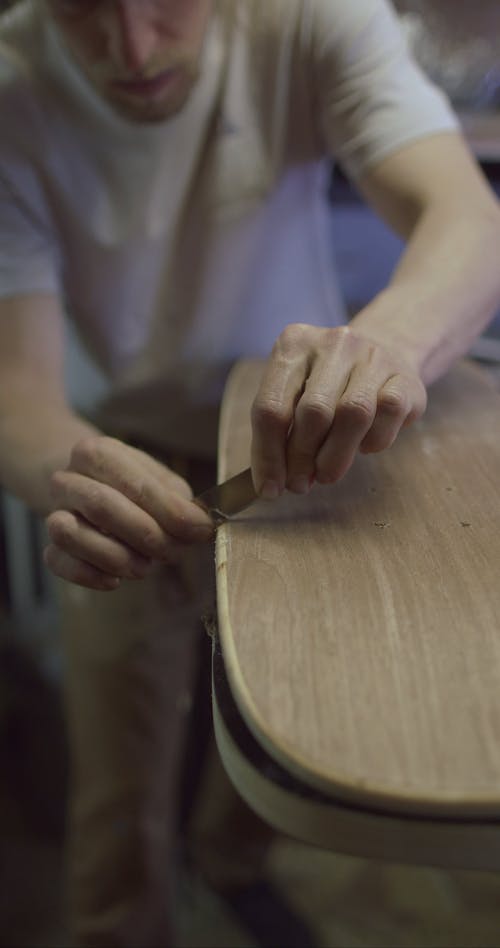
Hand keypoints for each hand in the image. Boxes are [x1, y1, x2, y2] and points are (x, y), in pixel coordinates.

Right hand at [44, 436, 213, 590]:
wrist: (85, 486)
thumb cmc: (131, 486)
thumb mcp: (159, 482)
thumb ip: (180, 503)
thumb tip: (199, 527)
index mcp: (97, 453)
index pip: (136, 484)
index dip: (171, 512)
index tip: (199, 530)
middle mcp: (68, 479)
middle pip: (102, 506)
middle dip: (146, 535)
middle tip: (172, 552)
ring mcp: (53, 512)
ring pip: (69, 533)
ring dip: (114, 556)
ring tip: (143, 566)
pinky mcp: (49, 546)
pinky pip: (57, 561)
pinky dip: (90, 575)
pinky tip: (115, 579)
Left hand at [251, 323, 426, 496]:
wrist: (386, 349)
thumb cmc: (328, 384)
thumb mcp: (295, 393)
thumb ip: (280, 432)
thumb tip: (272, 483)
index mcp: (294, 345)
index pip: (270, 407)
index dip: (268, 455)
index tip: (270, 489)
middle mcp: (333, 343)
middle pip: (313, 412)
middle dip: (302, 458)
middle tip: (299, 485)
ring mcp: (373, 356)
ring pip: (354, 414)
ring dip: (336, 456)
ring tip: (326, 474)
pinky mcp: (405, 376)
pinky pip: (389, 414)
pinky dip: (374, 441)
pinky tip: (365, 446)